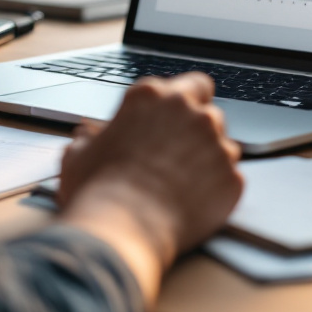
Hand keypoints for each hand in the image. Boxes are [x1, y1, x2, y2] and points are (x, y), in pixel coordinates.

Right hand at [57, 73, 242, 296]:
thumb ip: (88, 138)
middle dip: (197, 132)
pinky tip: (194, 203)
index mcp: (152, 97)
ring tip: (183, 185)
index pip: (191, 84)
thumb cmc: (98, 189)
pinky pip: (230, 178)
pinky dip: (217, 189)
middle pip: (209, 113)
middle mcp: (190, 112)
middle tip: (177, 157)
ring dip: (209, 160)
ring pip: (224, 145)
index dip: (189, 101)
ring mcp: (216, 143)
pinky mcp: (232, 176)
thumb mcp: (79, 155)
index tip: (180, 119)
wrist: (124, 228)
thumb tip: (86, 137)